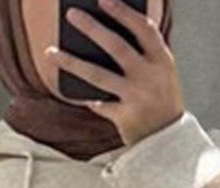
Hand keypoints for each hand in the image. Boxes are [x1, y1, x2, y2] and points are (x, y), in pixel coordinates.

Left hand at [45, 0, 184, 148]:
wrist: (170, 141)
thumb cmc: (161, 100)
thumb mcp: (162, 72)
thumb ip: (143, 53)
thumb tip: (103, 31)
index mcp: (162, 60)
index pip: (143, 29)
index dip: (124, 12)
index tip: (103, 0)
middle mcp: (149, 77)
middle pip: (117, 46)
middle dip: (92, 28)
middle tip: (71, 14)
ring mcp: (136, 98)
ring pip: (98, 75)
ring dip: (71, 62)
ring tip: (50, 52)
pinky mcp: (125, 118)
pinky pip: (98, 103)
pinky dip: (85, 98)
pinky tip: (73, 91)